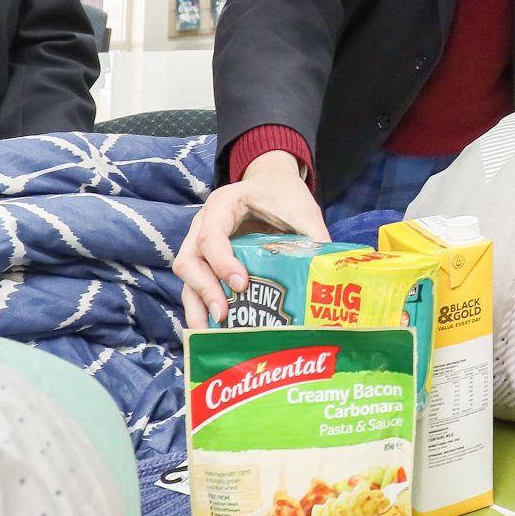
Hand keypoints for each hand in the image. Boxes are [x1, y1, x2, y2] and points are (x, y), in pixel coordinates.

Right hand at [176, 150, 330, 328]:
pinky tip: (213, 330)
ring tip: (210, 334)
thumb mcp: (302, 209)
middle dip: (205, 290)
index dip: (223, 263)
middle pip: (189, 260)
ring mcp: (199, 242)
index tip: (242, 285)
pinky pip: (194, 284)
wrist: (271, 181)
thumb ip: (313, 236)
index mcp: (224, 204)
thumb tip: (327, 275)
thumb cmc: (283, 194)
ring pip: (186, 277)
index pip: (211, 236)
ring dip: (197, 306)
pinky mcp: (204, 259)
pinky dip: (201, 306)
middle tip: (225, 316)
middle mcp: (203, 223)